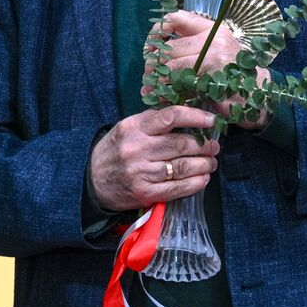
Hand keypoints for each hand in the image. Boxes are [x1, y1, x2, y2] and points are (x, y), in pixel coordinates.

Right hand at [89, 105, 220, 211]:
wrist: (92, 179)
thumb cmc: (117, 149)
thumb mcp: (128, 127)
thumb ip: (154, 121)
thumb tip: (189, 113)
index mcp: (135, 127)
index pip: (170, 117)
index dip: (195, 117)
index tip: (211, 120)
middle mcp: (138, 149)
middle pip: (180, 144)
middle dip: (204, 145)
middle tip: (214, 146)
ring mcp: (141, 172)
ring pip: (181, 167)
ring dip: (203, 165)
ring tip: (211, 163)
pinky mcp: (144, 193)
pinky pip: (176, 189)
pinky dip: (194, 184)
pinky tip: (203, 179)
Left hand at [143, 10, 270, 129]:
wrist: (260, 95)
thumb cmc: (234, 73)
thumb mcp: (218, 49)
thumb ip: (193, 43)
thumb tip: (158, 45)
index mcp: (213, 28)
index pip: (176, 19)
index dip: (157, 32)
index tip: (150, 48)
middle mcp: (214, 39)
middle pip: (170, 47)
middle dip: (154, 64)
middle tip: (148, 76)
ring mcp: (215, 58)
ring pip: (173, 66)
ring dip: (158, 80)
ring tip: (151, 89)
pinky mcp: (214, 79)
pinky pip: (182, 85)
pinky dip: (169, 93)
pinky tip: (163, 98)